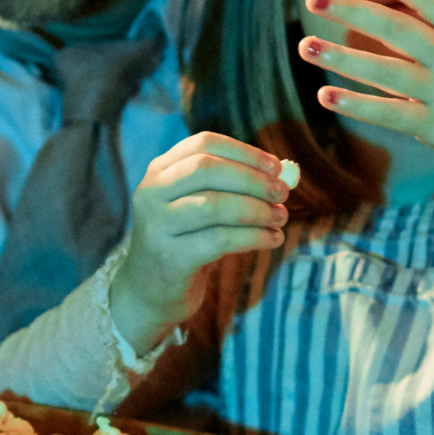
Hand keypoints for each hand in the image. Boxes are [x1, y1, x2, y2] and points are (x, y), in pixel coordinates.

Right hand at [110, 132, 289, 349]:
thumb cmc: (186, 241)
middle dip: (252, 179)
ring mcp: (156, 225)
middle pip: (207, 169)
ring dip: (256, 210)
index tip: (276, 167)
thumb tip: (283, 176)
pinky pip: (219, 240)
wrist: (150, 291)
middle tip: (283, 193)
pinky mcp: (169, 258)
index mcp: (159, 171)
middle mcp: (151, 192)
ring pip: (214, 205)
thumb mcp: (199, 206)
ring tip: (280, 218)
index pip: (203, 143)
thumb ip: (230, 186)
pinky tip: (272, 239)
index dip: (244, 152)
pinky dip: (253, 237)